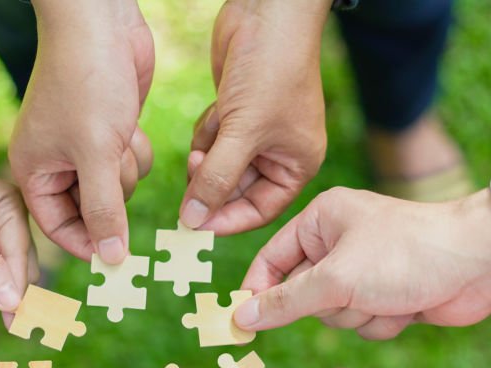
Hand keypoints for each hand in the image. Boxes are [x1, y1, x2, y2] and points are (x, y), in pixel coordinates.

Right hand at [9, 0, 153, 262]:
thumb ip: (105, 210)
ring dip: (127, 169)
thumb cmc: (88, 83)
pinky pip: (131, 164)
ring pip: (117, 188)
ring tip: (119, 136)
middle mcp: (56, 162)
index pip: (57, 226)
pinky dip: (137, 151)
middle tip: (113, 162)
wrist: (102, 23)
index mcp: (35, 170)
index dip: (86, 242)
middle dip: (111, 192)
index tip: (115, 254)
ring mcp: (84, 147)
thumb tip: (112, 259)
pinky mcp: (110, 132)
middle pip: (92, 210)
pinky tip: (130, 125)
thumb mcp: (97, 154)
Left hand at [180, 0, 328, 233]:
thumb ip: (216, 179)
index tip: (195, 223)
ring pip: (219, 165)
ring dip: (208, 154)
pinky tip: (215, 112)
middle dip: (212, 181)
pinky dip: (207, 132)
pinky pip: (213, 140)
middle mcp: (279, 153)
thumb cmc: (271, 71)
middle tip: (193, 172)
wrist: (267, 13)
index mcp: (297, 164)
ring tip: (209, 135)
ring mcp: (256, 132)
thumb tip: (193, 220)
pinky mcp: (236, 113)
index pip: (259, 210)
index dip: (227, 219)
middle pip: (235, 189)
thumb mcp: (242, 132)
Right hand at [235, 187, 490, 338]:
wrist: (478, 264)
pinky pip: (362, 324)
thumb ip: (286, 301)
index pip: (270, 259)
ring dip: (358, 316)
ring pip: (333, 315)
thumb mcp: (336, 279)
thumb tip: (242, 316)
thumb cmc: (406, 255)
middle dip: (329, 305)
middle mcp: (338, 242)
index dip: (258, 291)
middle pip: (301, 294)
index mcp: (321, 219)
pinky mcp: (386, 295)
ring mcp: (364, 270)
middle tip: (352, 294)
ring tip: (386, 296)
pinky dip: (382, 322)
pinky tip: (405, 307)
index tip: (244, 323)